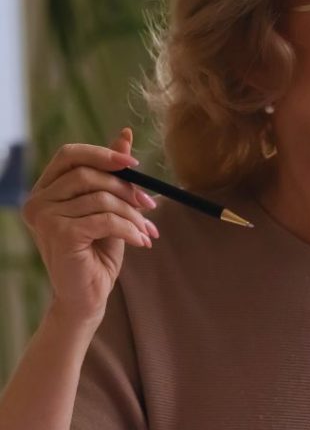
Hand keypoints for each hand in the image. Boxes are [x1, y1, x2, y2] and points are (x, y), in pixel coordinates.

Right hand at [21, 129, 158, 325]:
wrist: (88, 296)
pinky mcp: (59, 233)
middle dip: (127, 189)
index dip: (103, 153)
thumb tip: (125, 134)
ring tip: (147, 232)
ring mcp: (45, 217)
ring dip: (133, 215)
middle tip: (151, 207)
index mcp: (45, 190)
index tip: (135, 164)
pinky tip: (142, 242)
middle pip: (89, 175)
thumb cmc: (97, 252)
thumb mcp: (109, 208)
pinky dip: (130, 229)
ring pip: (102, 198)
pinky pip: (105, 219)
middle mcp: (38, 201)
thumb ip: (113, 175)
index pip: (70, 155)